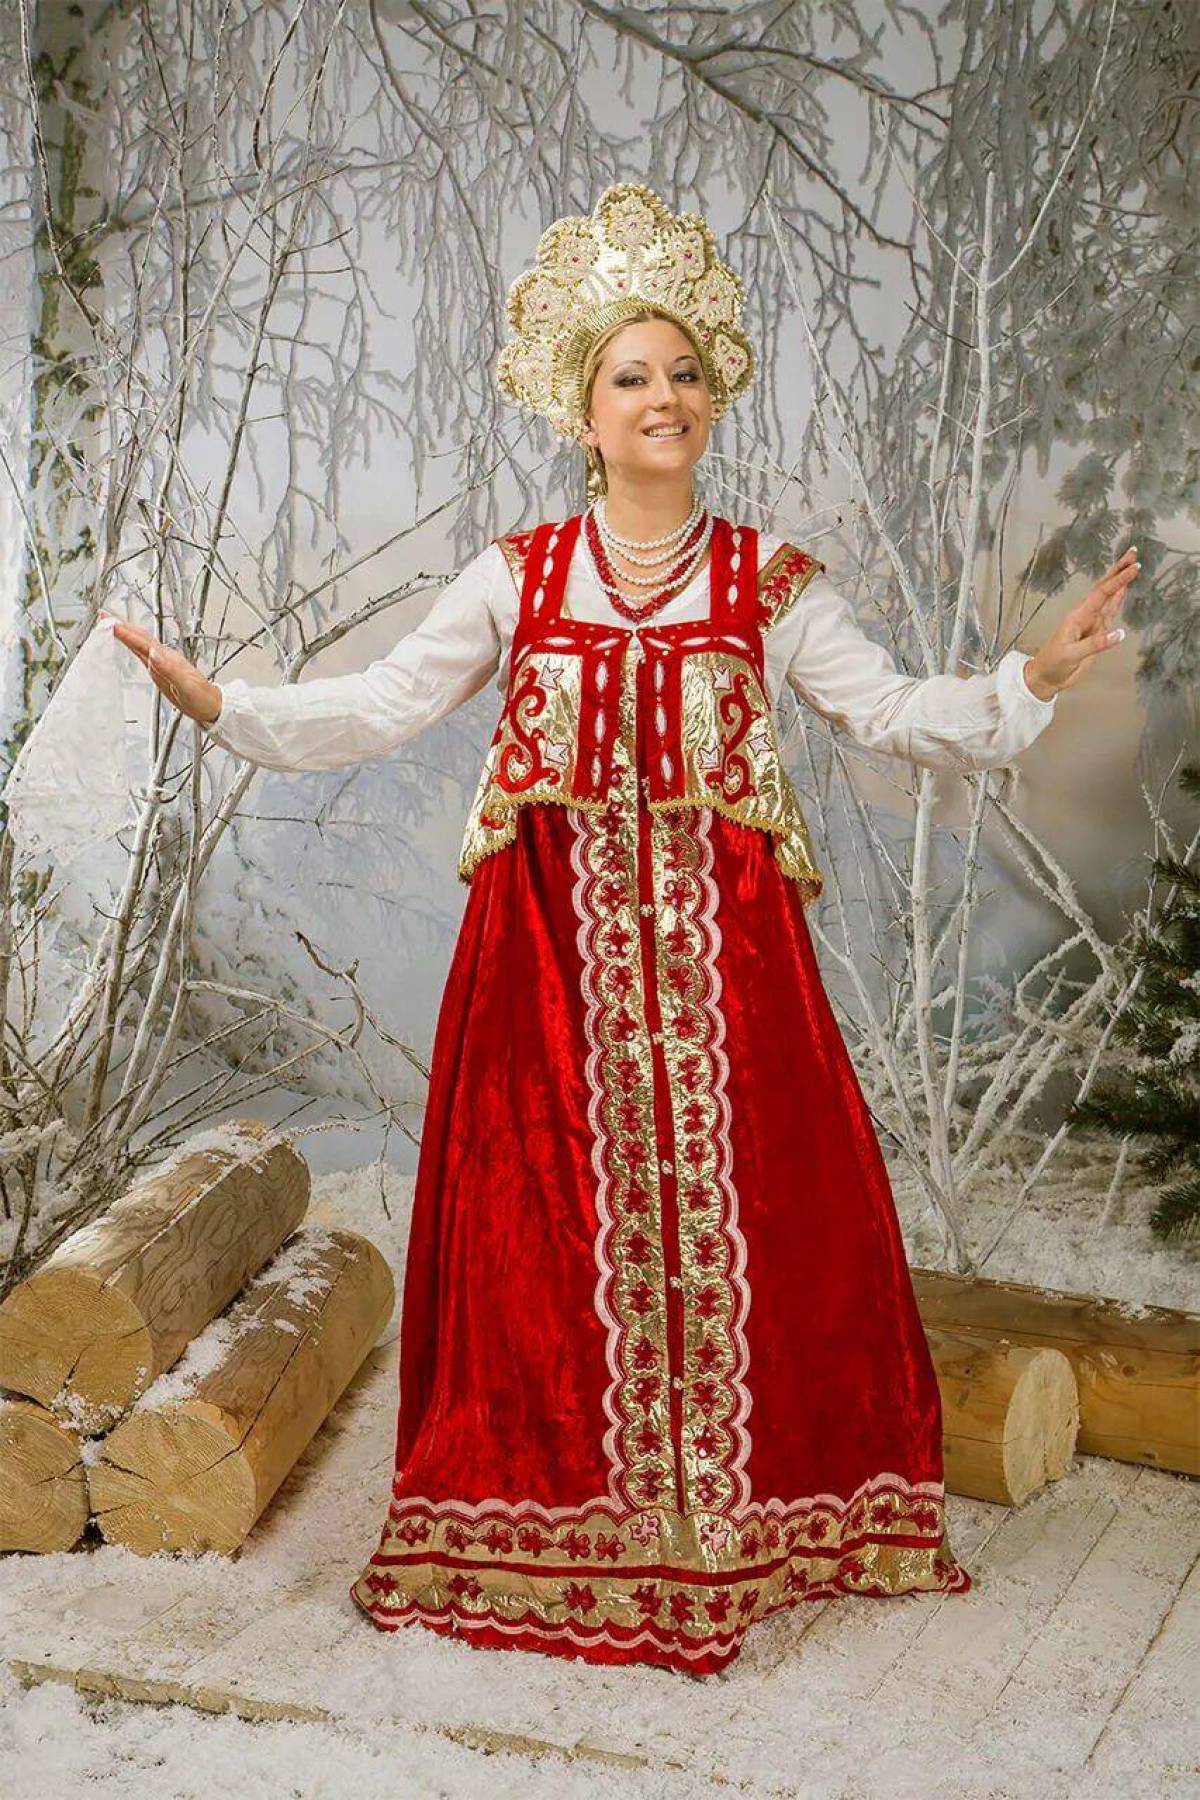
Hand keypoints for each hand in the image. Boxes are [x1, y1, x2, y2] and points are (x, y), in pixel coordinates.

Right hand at [102, 613, 221, 724]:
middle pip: (141, 637)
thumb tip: (154, 654)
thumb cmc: (202, 698)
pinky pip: (143, 653)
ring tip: (112, 625)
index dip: (126, 633)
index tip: (110, 624)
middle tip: (104, 617)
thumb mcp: (186, 687)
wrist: (212, 707)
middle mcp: (165, 657)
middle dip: (122, 626)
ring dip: (126, 633)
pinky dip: (132, 645)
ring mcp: (162, 663)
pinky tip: (128, 644)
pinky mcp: (161, 670)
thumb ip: (170, 670)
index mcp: (169, 659)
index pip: (143, 642)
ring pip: (141, 643)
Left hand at [1023, 546, 1138, 700]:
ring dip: (1121, 581)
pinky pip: (1110, 612)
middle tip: (1134, 552)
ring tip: (1132, 565)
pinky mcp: (1097, 632)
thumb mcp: (1071, 655)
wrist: (1047, 676)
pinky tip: (1124, 590)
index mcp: (1078, 617)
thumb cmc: (1054, 664)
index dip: (1118, 580)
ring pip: (1109, 597)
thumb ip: (1095, 645)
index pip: (1101, 594)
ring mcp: (1092, 622)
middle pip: (1105, 588)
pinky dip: (1118, 599)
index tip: (1133, 567)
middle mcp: (1087, 615)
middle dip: (1119, 570)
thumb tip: (1119, 634)